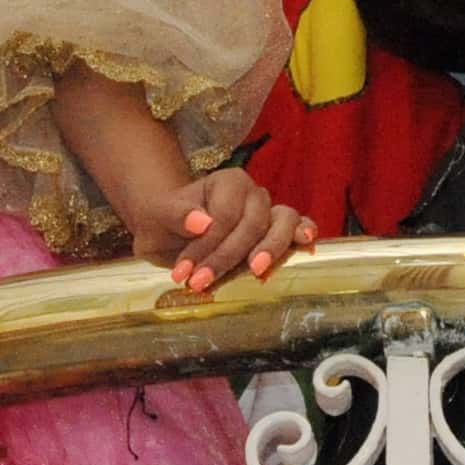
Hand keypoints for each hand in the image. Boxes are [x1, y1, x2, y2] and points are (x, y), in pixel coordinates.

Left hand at [126, 167, 318, 290]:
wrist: (169, 233)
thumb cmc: (165, 221)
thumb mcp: (158, 215)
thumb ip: (176, 214)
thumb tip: (202, 222)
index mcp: (228, 182)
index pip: (226, 214)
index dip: (207, 244)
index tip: (183, 273)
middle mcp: (253, 194)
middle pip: (254, 222)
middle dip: (228, 256)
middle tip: (202, 282)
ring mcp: (269, 214)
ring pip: (283, 223)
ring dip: (270, 250)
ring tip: (257, 272)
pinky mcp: (277, 234)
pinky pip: (297, 229)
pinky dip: (303, 235)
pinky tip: (306, 246)